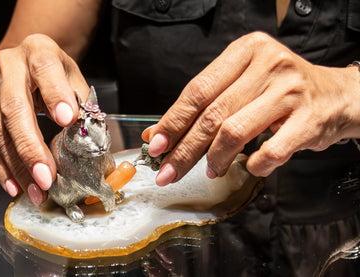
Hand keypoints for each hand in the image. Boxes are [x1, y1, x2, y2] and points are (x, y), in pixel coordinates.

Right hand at [0, 34, 88, 204]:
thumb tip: (88, 138)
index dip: (55, 94)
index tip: (67, 119)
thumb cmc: (56, 73)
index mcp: (38, 51)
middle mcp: (8, 66)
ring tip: (36, 190)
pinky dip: (3, 167)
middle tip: (47, 176)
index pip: (45, 70)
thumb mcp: (74, 77)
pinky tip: (16, 185)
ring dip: (17, 166)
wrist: (27, 60)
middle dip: (31, 147)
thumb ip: (82, 102)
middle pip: (14, 109)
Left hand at [142, 32, 359, 185]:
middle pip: (212, 114)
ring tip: (210, 170)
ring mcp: (290, 90)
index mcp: (246, 51)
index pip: (198, 90)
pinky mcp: (309, 118)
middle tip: (168, 170)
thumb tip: (159, 133)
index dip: (173, 121)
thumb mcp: (242, 87)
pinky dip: (255, 165)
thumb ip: (204, 106)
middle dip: (185, 149)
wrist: (337, 96)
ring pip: (235, 132)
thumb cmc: (281, 91)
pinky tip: (250, 166)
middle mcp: (268, 65)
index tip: (156, 144)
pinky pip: (271, 151)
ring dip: (215, 159)